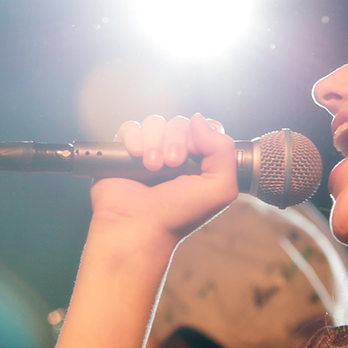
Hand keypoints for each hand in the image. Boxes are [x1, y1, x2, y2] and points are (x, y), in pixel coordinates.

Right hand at [89, 113, 237, 243]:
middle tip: (171, 165)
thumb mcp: (219, 188)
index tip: (194, 155)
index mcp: (199, 162)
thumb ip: (224, 151)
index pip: (205, 128)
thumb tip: (199, 120)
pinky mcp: (124, 153)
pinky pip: (130, 127)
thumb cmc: (179, 214)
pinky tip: (135, 157)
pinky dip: (133, 138)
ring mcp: (149, 152)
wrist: (140, 227)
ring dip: (154, 142)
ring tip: (152, 166)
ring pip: (155, 122)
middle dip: (176, 140)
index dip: (201, 135)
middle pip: (179, 123)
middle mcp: (174, 154)